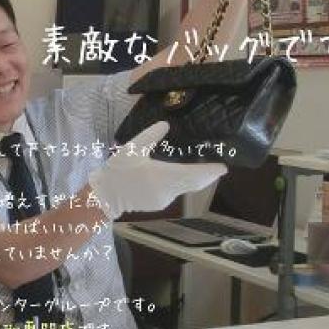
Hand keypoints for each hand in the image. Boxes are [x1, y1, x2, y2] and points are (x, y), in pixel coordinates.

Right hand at [89, 122, 226, 220]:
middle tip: (217, 165)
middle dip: (207, 175)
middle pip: (194, 183)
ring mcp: (164, 199)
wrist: (105, 196)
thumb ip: (151, 135)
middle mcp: (169, 190)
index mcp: (164, 176)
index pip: (195, 175)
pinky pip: (176, 192)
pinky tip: (179, 174)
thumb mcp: (132, 148)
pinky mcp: (159, 204)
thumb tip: (166, 124)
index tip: (224, 167)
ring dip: (194, 178)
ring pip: (186, 188)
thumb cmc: (118, 171)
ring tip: (201, 166)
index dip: (211, 172)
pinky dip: (182, 183)